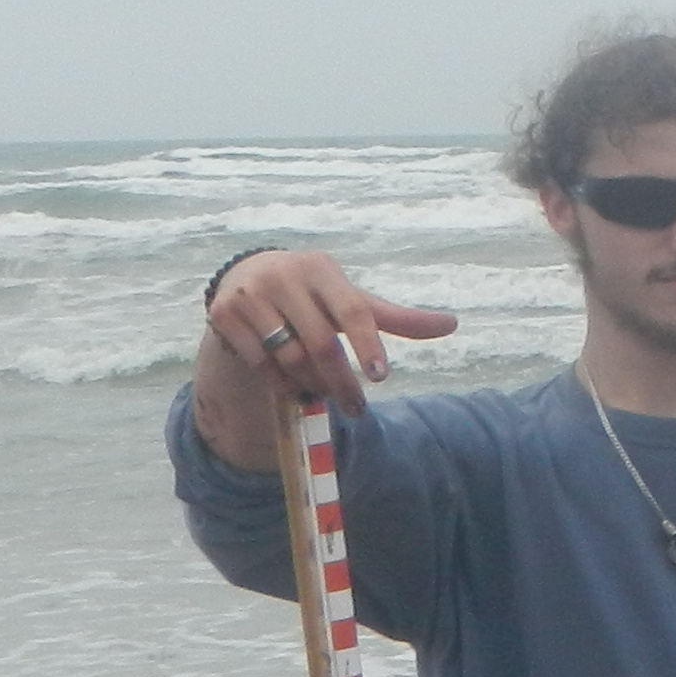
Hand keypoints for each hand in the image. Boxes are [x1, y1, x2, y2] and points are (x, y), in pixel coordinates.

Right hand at [206, 247, 457, 415]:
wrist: (247, 277)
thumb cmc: (313, 294)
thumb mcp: (350, 300)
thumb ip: (395, 318)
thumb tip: (452, 324)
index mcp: (321, 268)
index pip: (353, 311)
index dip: (368, 346)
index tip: (381, 378)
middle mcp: (284, 276)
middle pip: (320, 343)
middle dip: (341, 381)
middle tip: (357, 408)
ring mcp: (250, 294)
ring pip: (289, 357)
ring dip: (311, 384)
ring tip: (325, 395)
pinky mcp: (223, 313)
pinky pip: (259, 363)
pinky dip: (280, 382)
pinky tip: (293, 387)